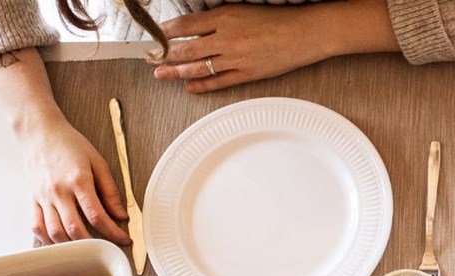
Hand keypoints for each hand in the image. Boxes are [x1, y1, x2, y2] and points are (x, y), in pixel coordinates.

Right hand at [19, 117, 129, 244]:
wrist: (39, 131)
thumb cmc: (69, 144)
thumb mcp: (98, 162)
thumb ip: (110, 191)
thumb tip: (121, 215)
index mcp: (79, 181)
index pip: (98, 217)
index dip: (114, 234)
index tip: (124, 240)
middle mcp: (58, 192)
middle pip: (75, 229)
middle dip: (94, 244)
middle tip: (107, 247)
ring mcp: (43, 197)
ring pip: (55, 232)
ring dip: (72, 246)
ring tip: (86, 246)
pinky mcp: (32, 199)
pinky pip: (36, 226)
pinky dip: (49, 239)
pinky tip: (62, 241)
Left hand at [152, 6, 329, 92]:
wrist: (306, 32)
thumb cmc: (278, 18)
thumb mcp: (243, 9)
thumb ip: (218, 18)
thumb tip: (195, 26)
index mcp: (224, 17)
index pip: (185, 25)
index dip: (165, 32)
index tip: (154, 36)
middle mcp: (226, 38)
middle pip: (186, 49)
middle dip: (163, 54)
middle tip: (148, 58)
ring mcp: (236, 58)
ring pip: (198, 67)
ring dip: (176, 72)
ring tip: (160, 74)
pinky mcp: (248, 73)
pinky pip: (219, 82)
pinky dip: (202, 85)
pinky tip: (189, 87)